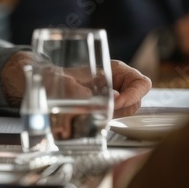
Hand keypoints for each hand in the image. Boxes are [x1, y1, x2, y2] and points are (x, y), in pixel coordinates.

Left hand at [0, 53, 149, 116]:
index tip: (115, 102)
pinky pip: (118, 115)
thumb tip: (92, 97)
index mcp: (116, 69)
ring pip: (128, 110)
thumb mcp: (63, 79)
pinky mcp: (109, 107)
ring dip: (116, 115)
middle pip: (136, 100)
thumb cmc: (57, 76)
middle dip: (122, 109)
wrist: (47, 83)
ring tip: (96, 112)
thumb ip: (73, 87)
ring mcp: (116, 95)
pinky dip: (109, 118)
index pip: (141, 83)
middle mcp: (119, 82)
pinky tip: (95, 117)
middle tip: (103, 111)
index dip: (133, 95)